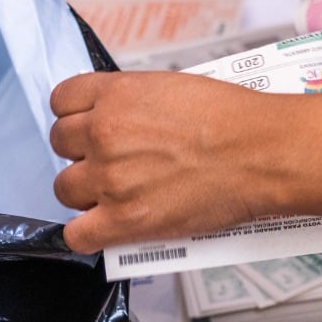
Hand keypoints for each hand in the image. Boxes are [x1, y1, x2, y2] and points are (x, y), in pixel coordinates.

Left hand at [49, 71, 269, 252]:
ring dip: (84, 192)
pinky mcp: (124, 220)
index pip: (62, 100)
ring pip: (64, 188)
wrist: (261, 152)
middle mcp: (105, 133)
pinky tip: (103, 228)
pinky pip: (77, 235)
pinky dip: (87, 234)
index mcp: (116, 94)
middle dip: (81, 152)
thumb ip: (134, 101)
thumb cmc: (232, 119)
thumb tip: (122, 118)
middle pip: (61, 144)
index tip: (87, 125)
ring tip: (113, 194)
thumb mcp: (172, 87)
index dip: (75, 115)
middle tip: (109, 160)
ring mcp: (111, 178)